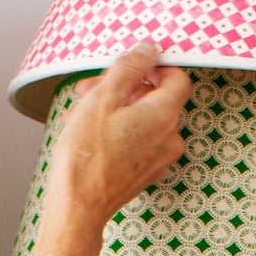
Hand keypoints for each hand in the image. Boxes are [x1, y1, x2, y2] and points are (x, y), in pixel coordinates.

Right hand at [29, 43, 190, 255]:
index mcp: (164, 115)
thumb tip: (149, 49)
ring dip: (114, 107)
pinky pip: (137, 140)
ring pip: (142, 119)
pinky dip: (116, 130)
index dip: (153, 66)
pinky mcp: (145, 172)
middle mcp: (170, 138)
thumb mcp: (104, 96)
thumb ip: (130, 66)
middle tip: (91, 88)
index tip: (130, 66)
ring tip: (81, 111)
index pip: (177, 77)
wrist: (78, 206)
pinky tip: (88, 131)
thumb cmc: (87, 156)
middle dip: (123, 87)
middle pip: (155, 98)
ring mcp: (159, 158)